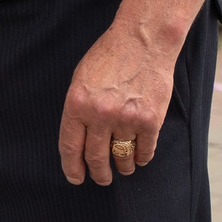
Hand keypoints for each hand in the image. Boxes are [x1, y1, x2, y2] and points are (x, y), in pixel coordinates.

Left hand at [58, 19, 175, 184]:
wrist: (142, 42)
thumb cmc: (109, 57)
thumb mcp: (81, 80)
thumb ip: (78, 109)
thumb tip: (79, 138)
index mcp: (77, 104)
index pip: (70, 146)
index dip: (72, 167)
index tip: (76, 177)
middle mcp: (100, 115)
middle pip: (96, 157)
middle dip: (99, 174)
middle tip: (102, 179)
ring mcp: (126, 119)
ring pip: (122, 156)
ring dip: (123, 167)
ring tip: (123, 169)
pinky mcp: (150, 120)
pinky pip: (145, 149)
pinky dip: (143, 157)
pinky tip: (140, 158)